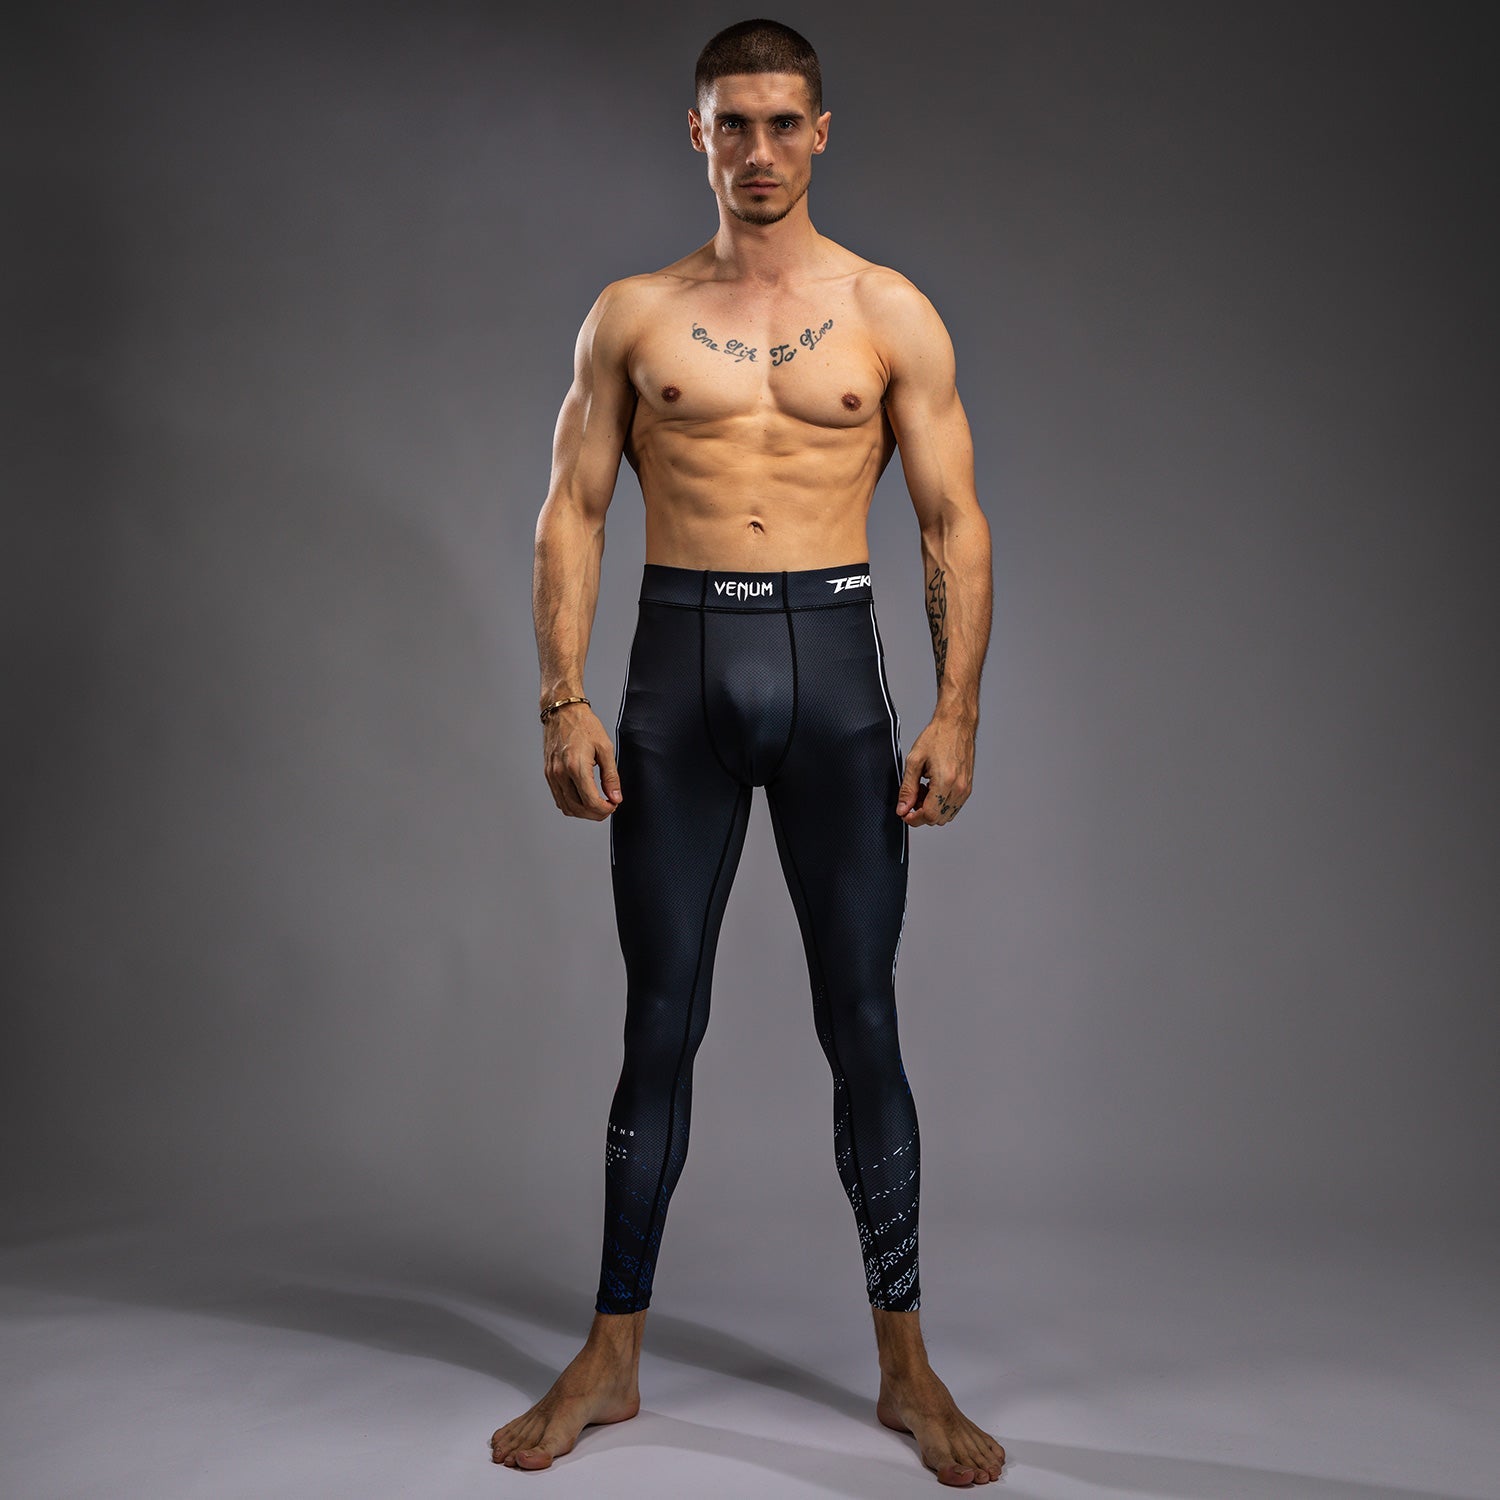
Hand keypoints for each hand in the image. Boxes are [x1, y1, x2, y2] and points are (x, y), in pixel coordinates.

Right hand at [542, 704, 621, 819]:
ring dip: (583, 812)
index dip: (605, 810)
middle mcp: (560, 773)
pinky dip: (572, 805)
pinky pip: (559, 798)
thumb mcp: (605, 748)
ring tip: (597, 805)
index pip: (590, 802)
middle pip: (578, 808)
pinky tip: (583, 799)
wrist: (562, 711)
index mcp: (576, 766)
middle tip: (608, 807)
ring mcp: (552, 775)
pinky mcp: (548, 774)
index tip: (614, 805)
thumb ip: (611, 776)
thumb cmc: (584, 725)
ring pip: (566, 807)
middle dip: (596, 814)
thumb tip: (615, 797)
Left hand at [895, 714, 974, 826]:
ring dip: (931, 809)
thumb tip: (903, 808)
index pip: (930, 815)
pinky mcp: (968, 787)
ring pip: (946, 815)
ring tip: (923, 789)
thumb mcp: (914, 760)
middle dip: (921, 813)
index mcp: (945, 781)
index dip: (914, 819)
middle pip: (938, 819)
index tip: (905, 813)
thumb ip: (907, 788)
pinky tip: (932, 788)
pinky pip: (953, 806)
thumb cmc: (937, 736)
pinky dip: (940, 803)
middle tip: (913, 795)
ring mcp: (966, 789)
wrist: (956, 724)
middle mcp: (959, 788)